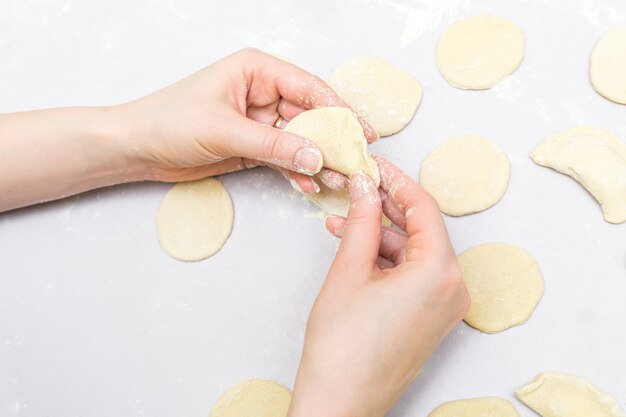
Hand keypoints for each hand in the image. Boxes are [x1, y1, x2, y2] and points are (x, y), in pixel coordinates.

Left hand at [122, 48, 377, 191]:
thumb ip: (274, 145)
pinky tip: (309, 184)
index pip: (308, 88)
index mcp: (257, 71)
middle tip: (356, 159)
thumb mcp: (225, 130)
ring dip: (318, 159)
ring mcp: (259, 121)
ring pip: (300, 139)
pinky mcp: (253, 146)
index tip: (360, 131)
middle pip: (310, 115)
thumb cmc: (168, 122)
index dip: (338, 109)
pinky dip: (296, 171)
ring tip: (337, 179)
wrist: (137, 148)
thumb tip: (317, 156)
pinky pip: (283, 157)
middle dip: (332, 139)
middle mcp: (262, 93)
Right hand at [287, 156, 469, 416]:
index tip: (374, 166)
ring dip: (380, 234)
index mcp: (440, 272)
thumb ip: (361, 220)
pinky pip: (412, 275)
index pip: (423, 207)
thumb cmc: (343, 347)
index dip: (395, 181)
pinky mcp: (431, 318)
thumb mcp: (348, 270)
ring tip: (343, 220)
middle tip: (356, 188)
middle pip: (421, 229)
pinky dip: (386, 259)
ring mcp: (444, 306)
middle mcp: (452, 288)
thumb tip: (366, 187)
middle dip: (385, 207)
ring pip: (413, 252)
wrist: (340, 402)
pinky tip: (355, 248)